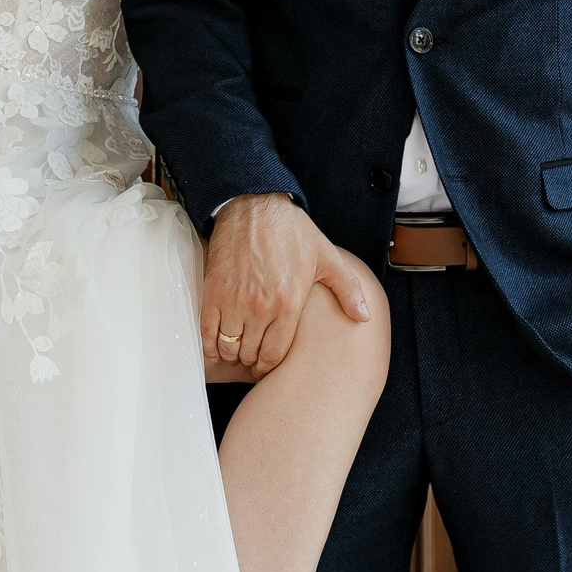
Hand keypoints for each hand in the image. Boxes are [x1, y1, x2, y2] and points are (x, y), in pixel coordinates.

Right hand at [201, 195, 376, 375]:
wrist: (255, 206)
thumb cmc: (292, 231)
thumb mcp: (327, 257)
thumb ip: (347, 288)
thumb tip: (364, 316)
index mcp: (289, 303)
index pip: (274, 354)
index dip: (268, 366)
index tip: (266, 366)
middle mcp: (261, 307)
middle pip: (250, 353)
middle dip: (251, 361)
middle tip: (251, 358)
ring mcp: (234, 300)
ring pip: (229, 346)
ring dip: (231, 353)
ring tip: (236, 350)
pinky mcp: (213, 292)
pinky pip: (207, 332)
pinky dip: (209, 346)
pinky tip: (215, 348)